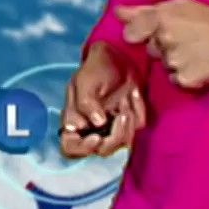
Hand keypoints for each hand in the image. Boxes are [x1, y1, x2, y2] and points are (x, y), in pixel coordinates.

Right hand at [59, 42, 147, 159]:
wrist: (118, 57)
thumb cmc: (95, 69)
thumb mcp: (84, 80)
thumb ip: (86, 102)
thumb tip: (97, 122)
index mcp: (74, 122)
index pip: (70, 147)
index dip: (82, 148)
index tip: (96, 138)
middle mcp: (92, 130)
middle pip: (101, 150)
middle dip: (114, 137)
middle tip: (122, 116)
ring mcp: (112, 129)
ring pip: (122, 144)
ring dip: (128, 125)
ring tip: (127, 101)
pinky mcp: (130, 124)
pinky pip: (137, 129)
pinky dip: (137, 113)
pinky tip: (133, 96)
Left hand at [117, 0, 208, 89]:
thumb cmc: (207, 18)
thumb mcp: (174, 6)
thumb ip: (141, 11)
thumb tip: (116, 12)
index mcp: (159, 18)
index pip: (130, 33)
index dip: (140, 34)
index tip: (154, 32)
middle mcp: (164, 40)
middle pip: (150, 49)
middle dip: (163, 45)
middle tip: (185, 38)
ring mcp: (174, 61)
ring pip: (163, 65)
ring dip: (174, 60)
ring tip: (195, 50)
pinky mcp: (186, 79)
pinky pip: (175, 80)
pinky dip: (184, 75)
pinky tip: (198, 63)